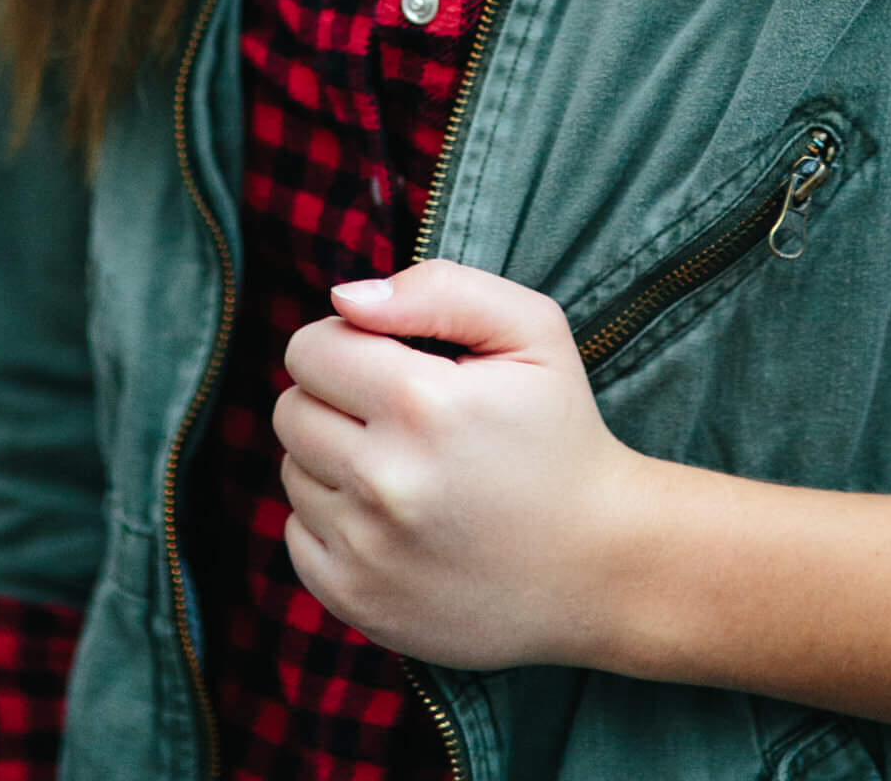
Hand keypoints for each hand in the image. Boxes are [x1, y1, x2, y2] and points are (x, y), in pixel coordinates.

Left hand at [275, 259, 655, 668]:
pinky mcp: (357, 601)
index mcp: (422, 402)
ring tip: (403, 465)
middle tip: (397, 413)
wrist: (598, 565)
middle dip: (335, 397)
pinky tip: (392, 517)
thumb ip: (439, 289)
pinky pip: (297, 535)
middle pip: (292, 408)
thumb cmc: (560, 434)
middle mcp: (384, 480)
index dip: (346, 341)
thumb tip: (345, 297)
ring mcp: (367, 550)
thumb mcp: (532, 331)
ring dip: (333, 458)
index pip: (311, 348)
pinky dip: (333, 519)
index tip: (389, 359)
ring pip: (292, 470)